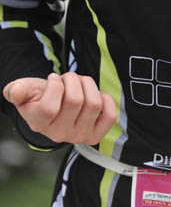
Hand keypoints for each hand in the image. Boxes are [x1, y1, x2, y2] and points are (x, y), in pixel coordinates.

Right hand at [3, 72, 117, 144]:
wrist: (54, 107)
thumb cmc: (39, 96)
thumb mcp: (25, 90)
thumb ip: (17, 90)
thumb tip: (16, 91)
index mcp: (38, 124)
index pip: (50, 107)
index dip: (55, 84)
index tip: (53, 78)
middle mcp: (58, 135)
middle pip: (75, 100)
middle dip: (73, 79)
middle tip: (68, 80)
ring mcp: (78, 136)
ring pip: (94, 103)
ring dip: (88, 85)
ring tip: (79, 85)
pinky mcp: (95, 135)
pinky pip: (109, 115)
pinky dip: (105, 99)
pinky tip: (94, 96)